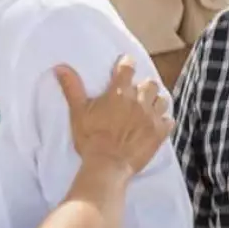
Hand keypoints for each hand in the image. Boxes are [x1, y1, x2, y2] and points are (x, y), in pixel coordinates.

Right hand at [55, 55, 172, 175]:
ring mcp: (151, 117)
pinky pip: (168, 120)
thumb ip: (72, 88)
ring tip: (147, 105)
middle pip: (149, 83)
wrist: (107, 164)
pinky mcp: (159, 132)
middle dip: (144, 85)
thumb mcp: (77, 112)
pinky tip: (155, 123)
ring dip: (155, 100)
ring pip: (162, 99)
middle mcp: (139, 101)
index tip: (126, 63)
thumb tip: (60, 67)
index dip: (126, 63)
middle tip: (136, 91)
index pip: (127, 69)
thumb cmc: (90, 138)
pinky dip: (163, 120)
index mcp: (119, 93)